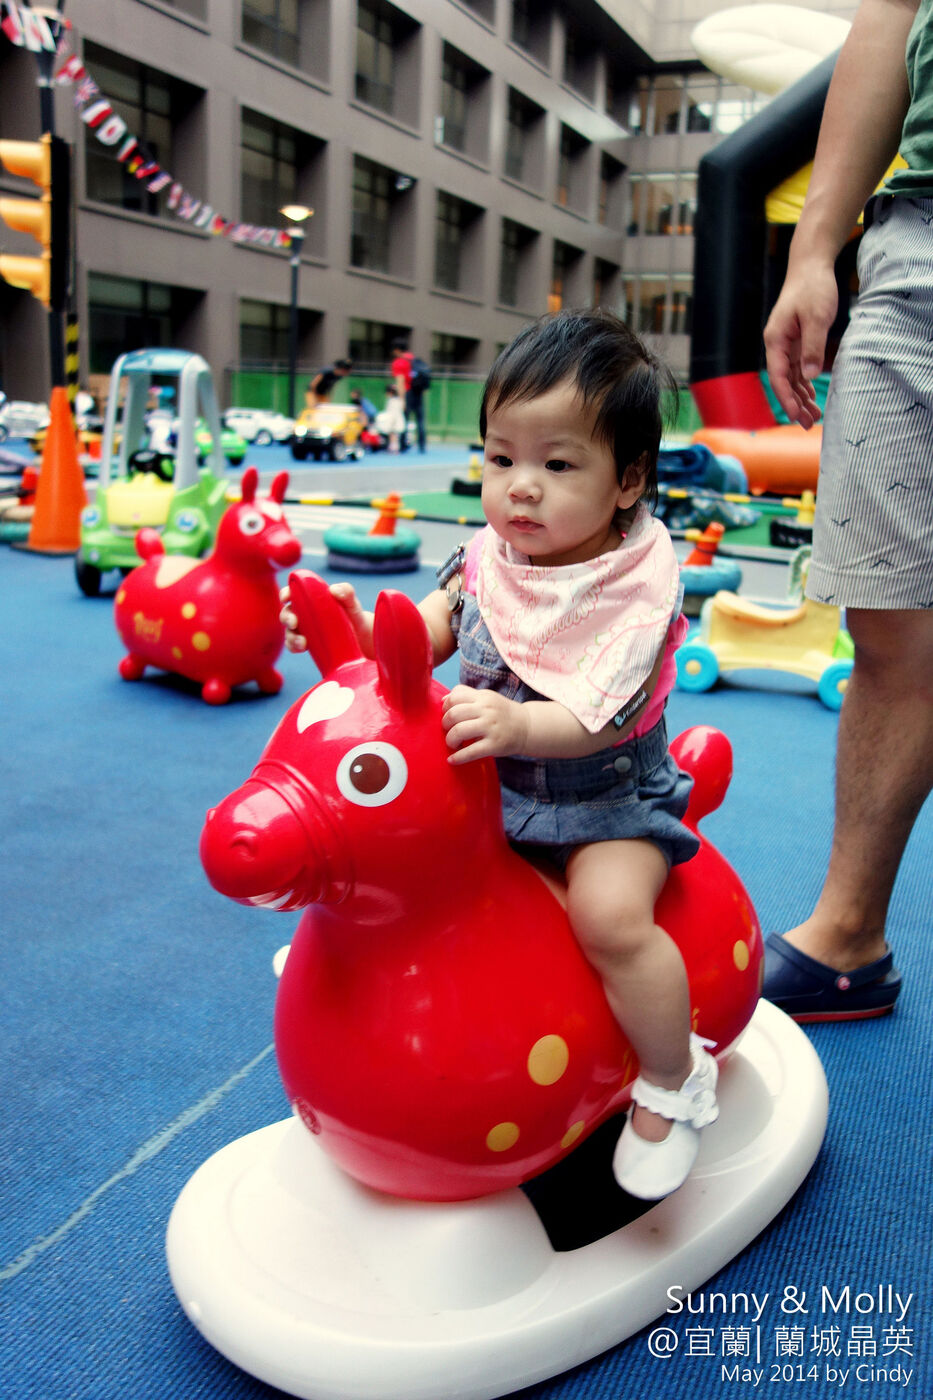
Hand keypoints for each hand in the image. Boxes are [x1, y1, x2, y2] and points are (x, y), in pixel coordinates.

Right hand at [279, 581, 374, 655]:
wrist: (359, 636)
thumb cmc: (352, 614)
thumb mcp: (351, 602)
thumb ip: (346, 592)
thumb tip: (334, 590)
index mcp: (309, 598)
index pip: (292, 592)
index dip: (286, 593)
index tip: (286, 598)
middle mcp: (302, 613)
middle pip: (286, 613)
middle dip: (286, 618)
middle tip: (294, 623)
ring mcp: (302, 629)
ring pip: (288, 631)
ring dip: (291, 636)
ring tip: (303, 642)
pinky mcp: (305, 644)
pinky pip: (293, 646)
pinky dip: (294, 647)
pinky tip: (303, 649)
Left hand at [441, 685, 526, 763]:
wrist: (527, 727)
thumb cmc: (502, 714)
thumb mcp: (487, 699)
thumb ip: (467, 696)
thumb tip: (443, 700)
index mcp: (483, 697)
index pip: (455, 696)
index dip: (446, 707)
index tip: (448, 716)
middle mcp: (487, 710)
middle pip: (453, 714)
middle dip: (445, 724)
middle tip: (449, 731)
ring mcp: (491, 727)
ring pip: (459, 731)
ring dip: (450, 740)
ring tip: (454, 744)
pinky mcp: (494, 745)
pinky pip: (470, 752)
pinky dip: (458, 757)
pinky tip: (452, 759)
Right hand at [763, 257, 838, 428]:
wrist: (811, 265)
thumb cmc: (813, 287)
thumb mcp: (817, 316)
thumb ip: (813, 347)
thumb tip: (809, 376)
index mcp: (775, 340)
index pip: (778, 376)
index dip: (786, 398)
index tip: (796, 415)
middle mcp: (777, 345)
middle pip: (783, 382)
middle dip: (794, 404)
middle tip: (808, 424)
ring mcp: (786, 344)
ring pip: (791, 378)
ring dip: (801, 397)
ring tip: (814, 417)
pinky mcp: (796, 341)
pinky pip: (798, 368)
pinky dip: (804, 384)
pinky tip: (811, 398)